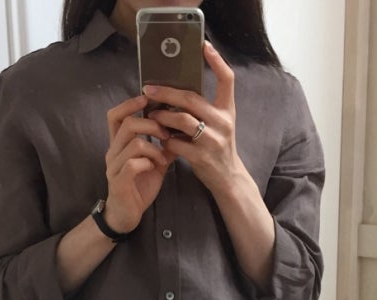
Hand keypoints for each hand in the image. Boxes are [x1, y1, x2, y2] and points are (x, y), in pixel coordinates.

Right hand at [104, 95, 174, 233]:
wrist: (127, 215)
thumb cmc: (139, 186)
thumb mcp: (154, 162)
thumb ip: (163, 146)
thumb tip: (181, 131)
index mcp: (119, 144)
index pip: (116, 115)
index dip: (130, 104)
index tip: (147, 100)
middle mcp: (113, 152)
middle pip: (128, 124)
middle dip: (152, 125)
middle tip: (166, 134)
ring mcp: (114, 167)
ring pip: (133, 143)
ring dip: (154, 147)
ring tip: (164, 157)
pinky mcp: (119, 182)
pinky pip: (133, 163)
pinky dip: (149, 162)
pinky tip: (156, 168)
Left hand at [144, 41, 243, 194]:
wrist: (227, 177)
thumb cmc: (217, 147)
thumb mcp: (218, 124)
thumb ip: (203, 109)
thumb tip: (174, 92)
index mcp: (227, 110)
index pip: (227, 80)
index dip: (217, 61)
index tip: (204, 45)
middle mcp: (223, 122)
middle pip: (192, 99)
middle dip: (167, 92)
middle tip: (148, 89)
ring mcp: (213, 140)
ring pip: (183, 120)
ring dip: (162, 117)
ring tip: (152, 115)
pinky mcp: (202, 157)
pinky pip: (177, 144)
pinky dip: (165, 141)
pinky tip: (160, 140)